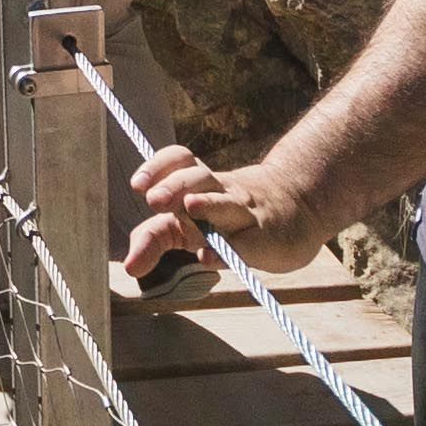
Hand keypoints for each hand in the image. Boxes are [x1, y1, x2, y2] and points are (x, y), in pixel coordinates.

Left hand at [122, 146, 322, 277]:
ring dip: (208, 204)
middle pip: (200, 177)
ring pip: (227, 203)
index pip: (180, 160)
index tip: (137, 185)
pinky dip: (230, 249)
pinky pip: (249, 242)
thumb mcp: (188, 224)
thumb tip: (129, 265)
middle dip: (175, 186)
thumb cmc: (226, 220)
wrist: (296, 212)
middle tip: (154, 200)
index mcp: (201, 182)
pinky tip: (211, 256)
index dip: (158, 166)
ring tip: (190, 207)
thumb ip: (155, 237)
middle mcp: (222, 191)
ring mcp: (247, 213)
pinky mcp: (268, 239)